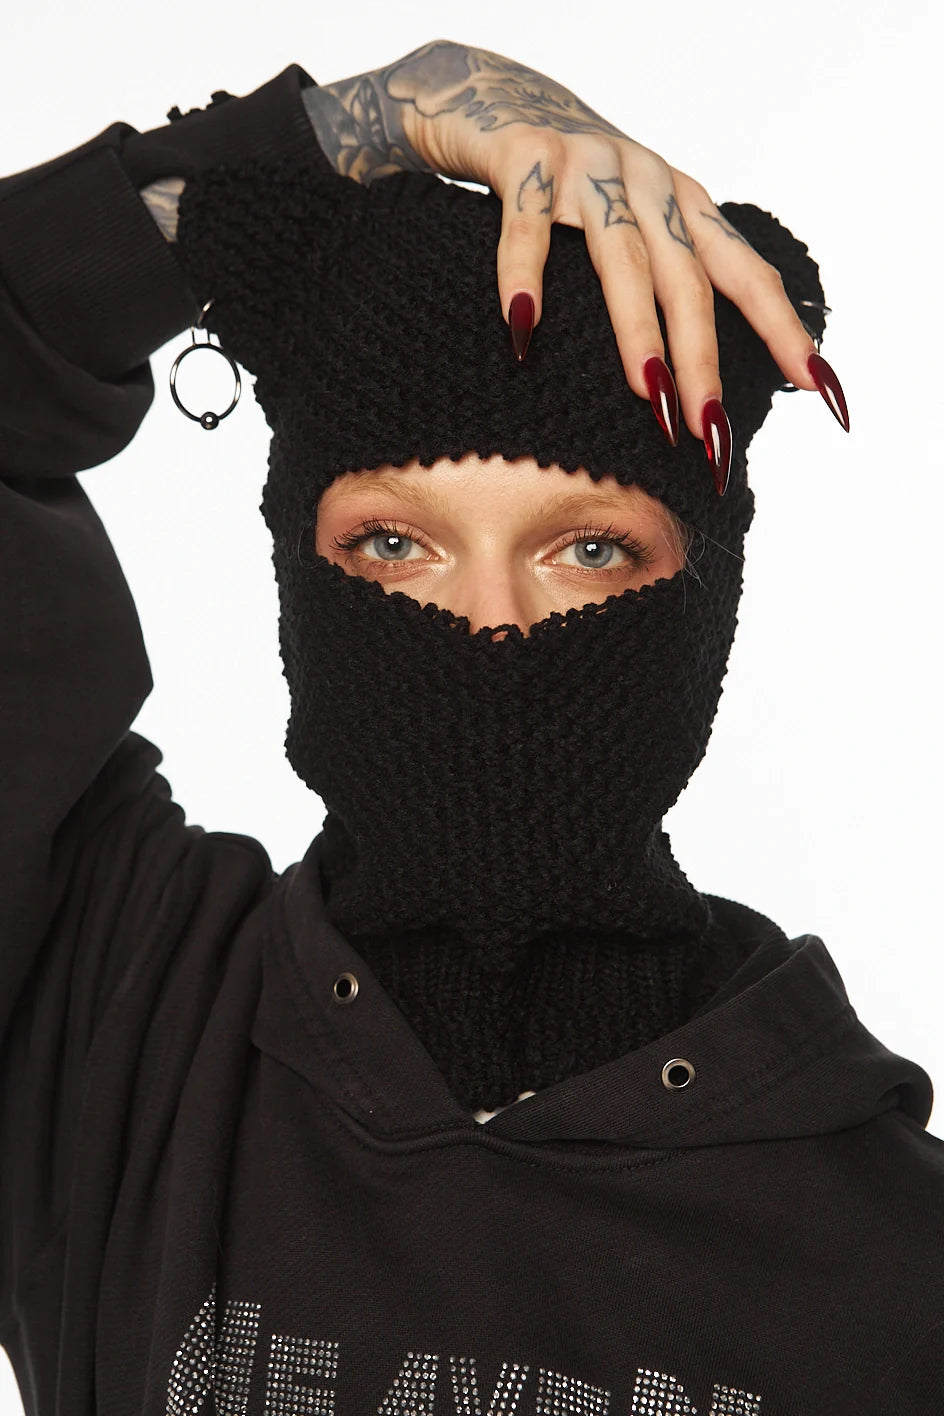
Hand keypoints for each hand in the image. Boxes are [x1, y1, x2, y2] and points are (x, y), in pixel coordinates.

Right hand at [305, 39, 847, 462]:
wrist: (483, 95)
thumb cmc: (562, 189)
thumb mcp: (626, 229)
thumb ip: (657, 285)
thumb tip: (689, 389)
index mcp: (683, 206)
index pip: (748, 276)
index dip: (786, 333)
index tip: (821, 394)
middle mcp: (649, 182)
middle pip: (689, 280)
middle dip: (704, 359)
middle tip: (708, 431)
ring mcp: (590, 165)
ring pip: (624, 258)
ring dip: (639, 332)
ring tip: (650, 395)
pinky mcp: (526, 153)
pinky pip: (527, 222)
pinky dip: (525, 275)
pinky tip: (522, 329)